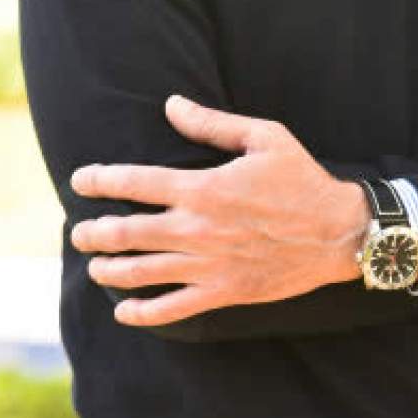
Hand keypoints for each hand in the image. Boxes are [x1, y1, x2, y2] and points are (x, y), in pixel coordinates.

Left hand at [69, 95, 367, 327]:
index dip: (98, 180)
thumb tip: (171, 104)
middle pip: (124, 233)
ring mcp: (206, 264)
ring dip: (107, 270)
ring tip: (96, 265)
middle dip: (91, 233)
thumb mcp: (265, 137)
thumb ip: (213, 123)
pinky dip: (140, 313)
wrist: (338, 233)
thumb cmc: (302, 180)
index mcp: (203, 187)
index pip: (133, 182)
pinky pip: (169, 309)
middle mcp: (196, 228)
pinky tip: (125, 310)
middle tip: (79, 232)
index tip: (81, 181)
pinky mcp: (221, 291)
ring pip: (137, 273)